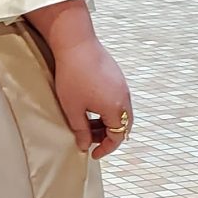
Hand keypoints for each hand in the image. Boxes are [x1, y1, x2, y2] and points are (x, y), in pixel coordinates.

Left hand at [29, 0, 133, 160]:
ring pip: (120, 113)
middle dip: (107, 136)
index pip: (117, 136)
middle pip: (122, 125)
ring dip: (107, 122)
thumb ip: (80, 130)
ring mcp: (122, 86)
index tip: (93, 153)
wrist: (76, 44)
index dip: (105, 148)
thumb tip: (83, 145)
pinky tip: (90, 107)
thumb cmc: (73, 75)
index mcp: (115, 108)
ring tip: (86, 123)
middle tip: (89, 139)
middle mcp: (124, 98)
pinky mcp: (117, 77)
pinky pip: (118, 100)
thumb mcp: (72, 108)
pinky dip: (108, 110)